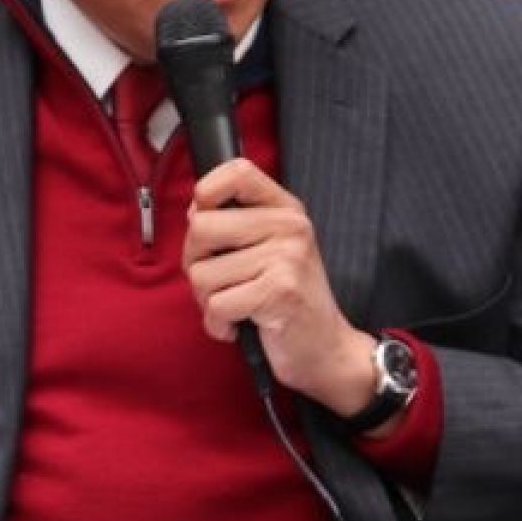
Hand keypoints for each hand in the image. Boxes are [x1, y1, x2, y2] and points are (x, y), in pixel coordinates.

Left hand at [181, 156, 378, 419]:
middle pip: (201, 227)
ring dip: (207, 301)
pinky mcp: (279, 293)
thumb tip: (194, 209)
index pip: (238, 170)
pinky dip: (217, 325)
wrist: (327, 350)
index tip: (206, 218)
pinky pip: (216, 305)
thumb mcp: (272, 249)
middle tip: (219, 283)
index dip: (207, 192)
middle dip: (196, 262)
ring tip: (235, 307)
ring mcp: (286, 258)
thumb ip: (237, 224)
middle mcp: (289, 227)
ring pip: (202, 273)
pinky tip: (239, 326)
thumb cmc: (287, 301)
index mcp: (286, 209)